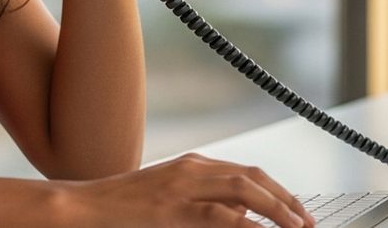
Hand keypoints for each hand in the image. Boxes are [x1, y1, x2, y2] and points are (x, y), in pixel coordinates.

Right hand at [68, 153, 315, 227]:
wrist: (80, 209)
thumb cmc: (120, 210)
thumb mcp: (167, 200)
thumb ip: (203, 205)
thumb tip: (242, 218)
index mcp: (193, 166)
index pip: (248, 173)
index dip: (278, 191)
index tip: (298, 212)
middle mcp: (192, 170)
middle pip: (253, 177)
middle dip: (286, 199)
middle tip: (307, 223)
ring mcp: (182, 188)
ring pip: (243, 190)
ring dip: (277, 208)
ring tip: (296, 227)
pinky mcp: (171, 210)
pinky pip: (218, 215)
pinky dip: (246, 224)